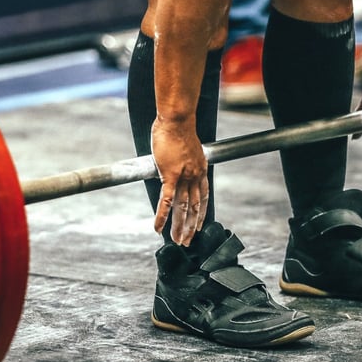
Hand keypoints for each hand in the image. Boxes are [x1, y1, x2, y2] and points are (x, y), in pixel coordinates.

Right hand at [151, 120, 208, 245]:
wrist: (177, 120)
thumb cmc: (178, 128)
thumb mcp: (186, 148)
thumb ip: (182, 160)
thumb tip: (171, 164)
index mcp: (200, 170)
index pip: (203, 197)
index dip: (201, 214)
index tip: (198, 226)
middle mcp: (195, 176)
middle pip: (194, 207)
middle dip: (190, 226)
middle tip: (186, 240)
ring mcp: (184, 177)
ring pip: (182, 208)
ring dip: (178, 226)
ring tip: (175, 239)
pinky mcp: (171, 176)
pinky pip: (166, 201)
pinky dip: (162, 216)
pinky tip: (158, 227)